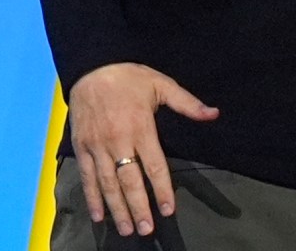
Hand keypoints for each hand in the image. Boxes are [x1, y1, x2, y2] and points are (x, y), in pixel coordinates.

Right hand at [65, 62, 218, 236]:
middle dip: (138, 207)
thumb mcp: (161, 84)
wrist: (91, 66)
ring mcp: (97, 146)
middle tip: (146, 229)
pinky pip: (86, 176)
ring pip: (107, 183)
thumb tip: (214, 114)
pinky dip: (92, 197)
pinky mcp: (81, 147)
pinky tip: (98, 215)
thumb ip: (187, 103)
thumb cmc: (129, 76)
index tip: (168, 209)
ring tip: (127, 229)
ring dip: (117, 208)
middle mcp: (118, 140)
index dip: (162, 189)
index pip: (154, 165)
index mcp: (141, 127)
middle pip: (129, 180)